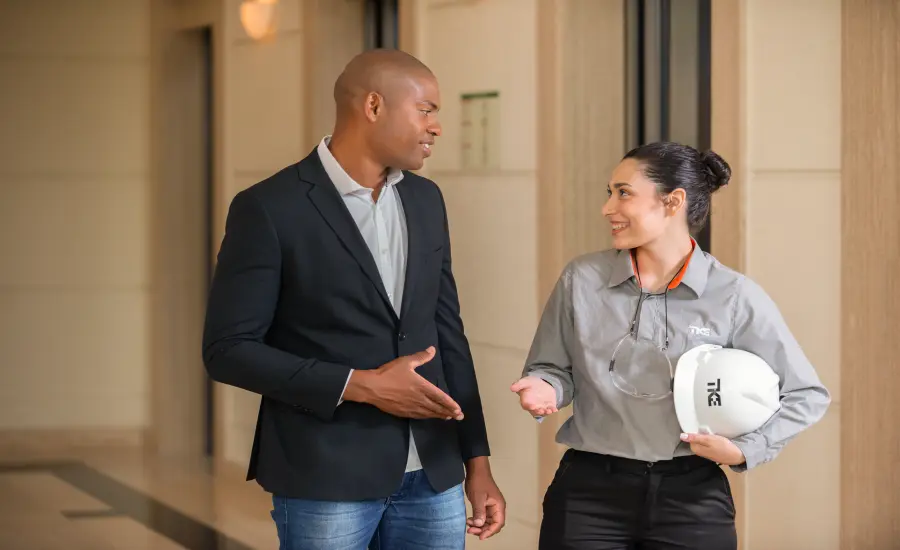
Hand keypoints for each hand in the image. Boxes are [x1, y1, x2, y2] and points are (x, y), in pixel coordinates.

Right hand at [344, 347, 463, 420]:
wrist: (372, 387)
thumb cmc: (389, 373)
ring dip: (439, 415)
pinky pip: (419, 416)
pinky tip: (430, 417)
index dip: (450, 404)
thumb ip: (421, 357)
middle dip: (449, 412)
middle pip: (437, 408)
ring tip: (448, 417)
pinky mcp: (403, 412)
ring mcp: (411, 407)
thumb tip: (433, 349)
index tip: (458, 409)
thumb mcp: (406, 362)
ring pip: (429, 413)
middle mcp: (419, 399)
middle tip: (459, 417)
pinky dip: (427, 417)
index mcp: (422, 386)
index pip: (440, 397)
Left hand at [464, 458, 505, 539]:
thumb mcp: (478, 498)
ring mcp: (491, 507)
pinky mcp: (485, 506)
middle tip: (471, 531)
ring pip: (487, 522)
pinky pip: (483, 517)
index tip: (481, 536)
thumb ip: (479, 512)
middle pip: (493, 524)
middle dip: (483, 530)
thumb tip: (479, 525)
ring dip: (479, 526)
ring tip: (468, 526)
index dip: (490, 532)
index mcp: (499, 506)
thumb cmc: (479, 481)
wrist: (475, 470)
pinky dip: (477, 521)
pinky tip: (469, 521)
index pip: (498, 523)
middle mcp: (497, 508)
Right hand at [510, 376, 558, 416]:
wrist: (541, 384)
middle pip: (535, 411)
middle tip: (541, 410)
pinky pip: (550, 409)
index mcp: (526, 401)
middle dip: (538, 411)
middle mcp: (533, 406)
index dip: (529, 406)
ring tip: (549, 411)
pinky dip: (553, 410)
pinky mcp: (549, 406)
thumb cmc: (531, 384)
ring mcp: (541, 407)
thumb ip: (519, 385)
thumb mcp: (525, 382)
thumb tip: (512, 388)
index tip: (532, 406)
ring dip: (546, 412)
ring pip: (543, 412)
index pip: (526, 405)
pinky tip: (555, 409)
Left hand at [680, 432, 745, 465]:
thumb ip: (695, 438)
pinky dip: (710, 438)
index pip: (689, 437)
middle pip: (695, 439)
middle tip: (706, 427)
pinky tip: (714, 436)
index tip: (698, 426)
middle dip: (699, 433)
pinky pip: (707, 443)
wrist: (737, 455)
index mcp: (696, 449)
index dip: (693, 431)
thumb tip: (681, 436)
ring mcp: (706, 452)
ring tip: (710, 430)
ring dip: (705, 435)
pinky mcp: (712, 451)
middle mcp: (699, 452)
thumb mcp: (708, 440)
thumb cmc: (723, 447)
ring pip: (702, 441)